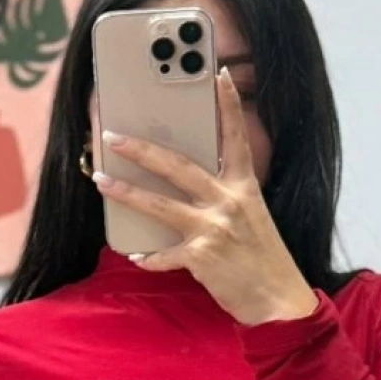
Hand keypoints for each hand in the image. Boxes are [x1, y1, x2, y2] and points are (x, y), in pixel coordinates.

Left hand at [93, 67, 319, 326]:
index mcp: (244, 189)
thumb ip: (225, 200)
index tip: (219, 76)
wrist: (277, 303)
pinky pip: (165, 255)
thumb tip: (190, 191)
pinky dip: (150, 258)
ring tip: (102, 181)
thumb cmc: (263, 262)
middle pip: (178, 167)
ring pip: (160, 205)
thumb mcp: (252, 220)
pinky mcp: (201, 257)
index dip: (229, 106)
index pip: (237, 139)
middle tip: (115, 137)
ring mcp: (213, 229)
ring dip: (127, 192)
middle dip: (142, 150)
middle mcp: (228, 203)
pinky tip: (137, 256)